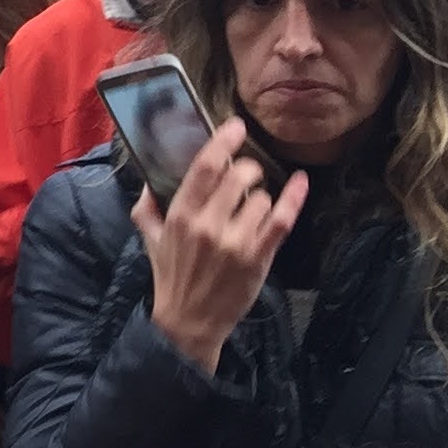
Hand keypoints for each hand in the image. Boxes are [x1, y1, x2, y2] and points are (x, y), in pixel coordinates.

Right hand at [133, 117, 303, 371]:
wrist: (189, 321)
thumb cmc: (171, 276)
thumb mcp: (150, 240)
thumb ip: (146, 208)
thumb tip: (148, 180)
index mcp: (179, 215)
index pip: (204, 167)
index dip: (223, 141)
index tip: (235, 127)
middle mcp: (208, 224)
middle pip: (239, 176)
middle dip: (247, 169)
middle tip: (246, 176)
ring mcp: (236, 241)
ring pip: (261, 197)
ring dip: (260, 197)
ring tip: (250, 210)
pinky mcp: (260, 256)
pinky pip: (282, 219)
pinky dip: (294, 198)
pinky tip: (301, 182)